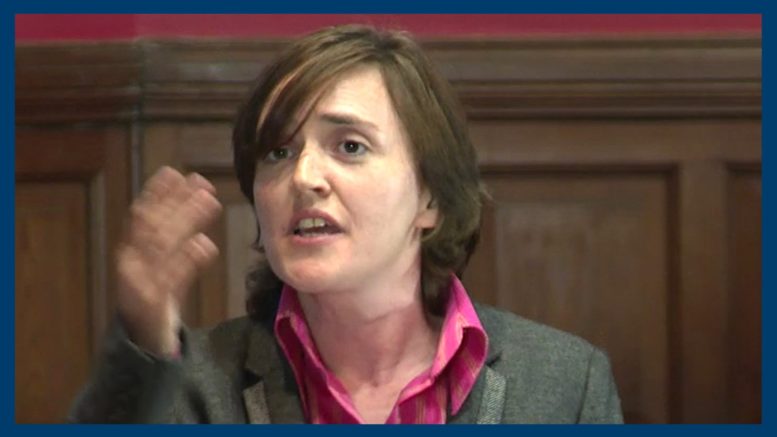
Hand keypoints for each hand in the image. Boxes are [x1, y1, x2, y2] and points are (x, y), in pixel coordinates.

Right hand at [115, 166, 221, 356]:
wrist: (144, 343)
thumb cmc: (156, 295)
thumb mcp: (165, 262)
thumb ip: (178, 234)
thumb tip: (200, 196)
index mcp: (130, 250)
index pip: (141, 215)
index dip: (157, 194)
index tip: (174, 173)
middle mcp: (131, 263)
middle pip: (154, 227)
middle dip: (176, 203)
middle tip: (202, 183)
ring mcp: (140, 284)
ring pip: (164, 247)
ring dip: (186, 222)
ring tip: (210, 203)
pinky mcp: (153, 305)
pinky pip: (172, 280)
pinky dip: (187, 261)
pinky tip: (204, 245)